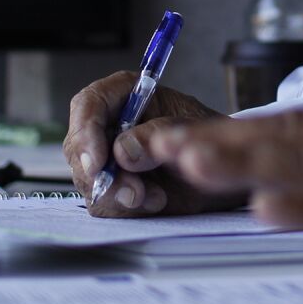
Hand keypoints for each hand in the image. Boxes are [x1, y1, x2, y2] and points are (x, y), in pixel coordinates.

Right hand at [63, 72, 242, 216]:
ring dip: (118, 195)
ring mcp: (106, 157)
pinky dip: (127, 208)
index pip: (88, 104)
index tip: (99, 162)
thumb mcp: (190, 127)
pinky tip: (156, 201)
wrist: (222, 169)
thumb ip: (156, 133)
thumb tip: (121, 152)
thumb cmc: (206, 137)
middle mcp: (109, 124)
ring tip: (157, 197)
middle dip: (104, 175)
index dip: (86, 132)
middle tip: (135, 192)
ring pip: (88, 179)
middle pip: (80, 147)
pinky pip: (102, 202)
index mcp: (124, 94)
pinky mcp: (111, 186)